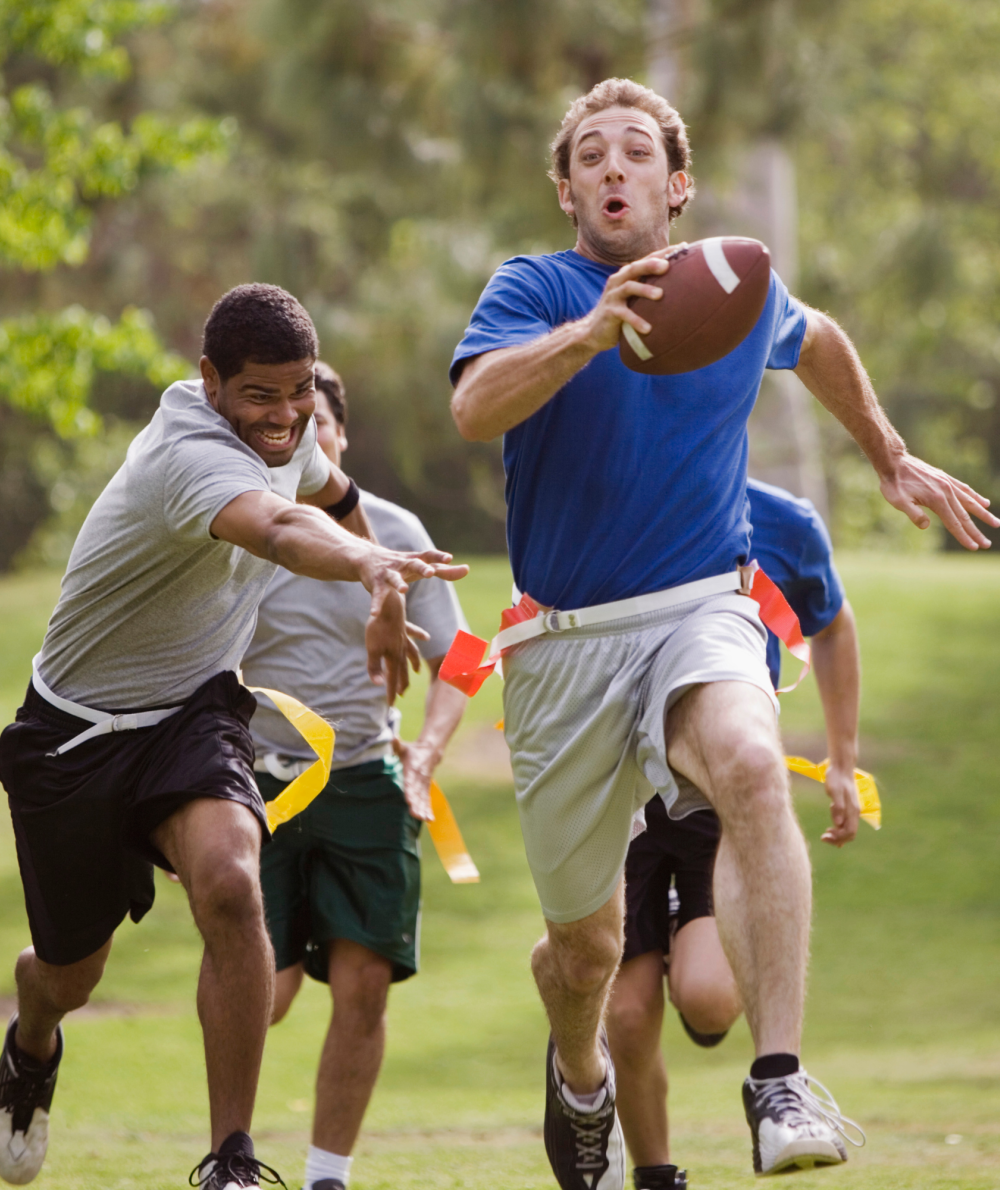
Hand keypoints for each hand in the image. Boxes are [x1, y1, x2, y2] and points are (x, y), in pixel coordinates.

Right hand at [359, 546, 467, 615]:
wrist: (368, 559)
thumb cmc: (403, 564)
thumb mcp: (423, 567)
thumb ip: (445, 571)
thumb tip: (467, 569)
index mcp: (416, 560)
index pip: (429, 555)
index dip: (439, 556)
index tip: (449, 558)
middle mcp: (403, 564)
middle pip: (414, 564)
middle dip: (422, 568)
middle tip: (430, 572)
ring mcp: (389, 573)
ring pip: (394, 578)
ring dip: (398, 583)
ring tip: (403, 590)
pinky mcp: (377, 584)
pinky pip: (378, 595)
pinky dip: (376, 604)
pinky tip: (374, 615)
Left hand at [365, 588, 430, 702]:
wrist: (389, 605)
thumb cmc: (378, 628)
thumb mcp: (372, 650)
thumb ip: (375, 667)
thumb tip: (378, 684)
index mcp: (394, 657)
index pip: (392, 679)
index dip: (391, 693)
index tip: (391, 705)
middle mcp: (401, 650)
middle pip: (402, 670)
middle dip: (401, 683)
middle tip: (401, 694)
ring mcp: (404, 639)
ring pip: (411, 655)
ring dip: (413, 665)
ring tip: (416, 672)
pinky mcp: (403, 628)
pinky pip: (413, 634)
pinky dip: (419, 636)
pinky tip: (426, 638)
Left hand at [391, 736, 437, 820]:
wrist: (431, 750)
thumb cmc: (413, 750)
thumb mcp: (404, 747)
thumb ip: (397, 744)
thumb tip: (392, 737)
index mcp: (412, 769)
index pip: (410, 781)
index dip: (409, 791)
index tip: (408, 800)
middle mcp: (419, 778)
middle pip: (417, 793)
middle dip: (416, 804)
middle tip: (415, 815)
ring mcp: (424, 784)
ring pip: (423, 798)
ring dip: (423, 809)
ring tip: (423, 819)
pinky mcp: (427, 788)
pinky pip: (428, 800)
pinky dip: (429, 809)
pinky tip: (430, 820)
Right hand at [580, 248, 683, 353]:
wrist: (595, 331)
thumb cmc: (622, 313)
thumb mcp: (635, 298)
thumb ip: (651, 289)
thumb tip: (682, 286)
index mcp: (628, 275)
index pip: (647, 259)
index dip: (663, 253)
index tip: (682, 247)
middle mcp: (619, 281)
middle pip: (636, 267)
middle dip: (651, 265)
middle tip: (667, 266)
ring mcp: (613, 296)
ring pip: (629, 287)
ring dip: (645, 290)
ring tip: (660, 295)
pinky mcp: (609, 312)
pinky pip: (624, 315)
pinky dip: (636, 320)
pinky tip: (648, 329)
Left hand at [821, 763, 860, 846]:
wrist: (841, 768)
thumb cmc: (836, 778)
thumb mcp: (834, 791)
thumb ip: (837, 807)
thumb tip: (837, 823)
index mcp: (852, 810)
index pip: (849, 832)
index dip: (838, 838)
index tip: (825, 835)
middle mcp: (854, 812)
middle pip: (850, 833)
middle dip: (838, 839)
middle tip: (823, 837)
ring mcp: (852, 810)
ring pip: (848, 829)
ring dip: (838, 835)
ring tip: (825, 833)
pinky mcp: (848, 807)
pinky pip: (846, 823)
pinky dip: (839, 829)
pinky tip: (831, 829)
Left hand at [879, 452, 997, 549]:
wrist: (894, 462)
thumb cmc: (894, 484)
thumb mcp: (898, 501)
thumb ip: (914, 514)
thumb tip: (926, 526)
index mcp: (936, 500)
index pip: (954, 523)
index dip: (963, 537)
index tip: (974, 547)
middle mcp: (946, 491)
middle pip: (965, 516)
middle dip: (976, 532)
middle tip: (987, 545)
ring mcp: (948, 484)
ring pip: (970, 502)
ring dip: (983, 514)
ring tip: (996, 523)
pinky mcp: (946, 478)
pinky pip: (965, 489)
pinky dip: (976, 497)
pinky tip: (984, 503)